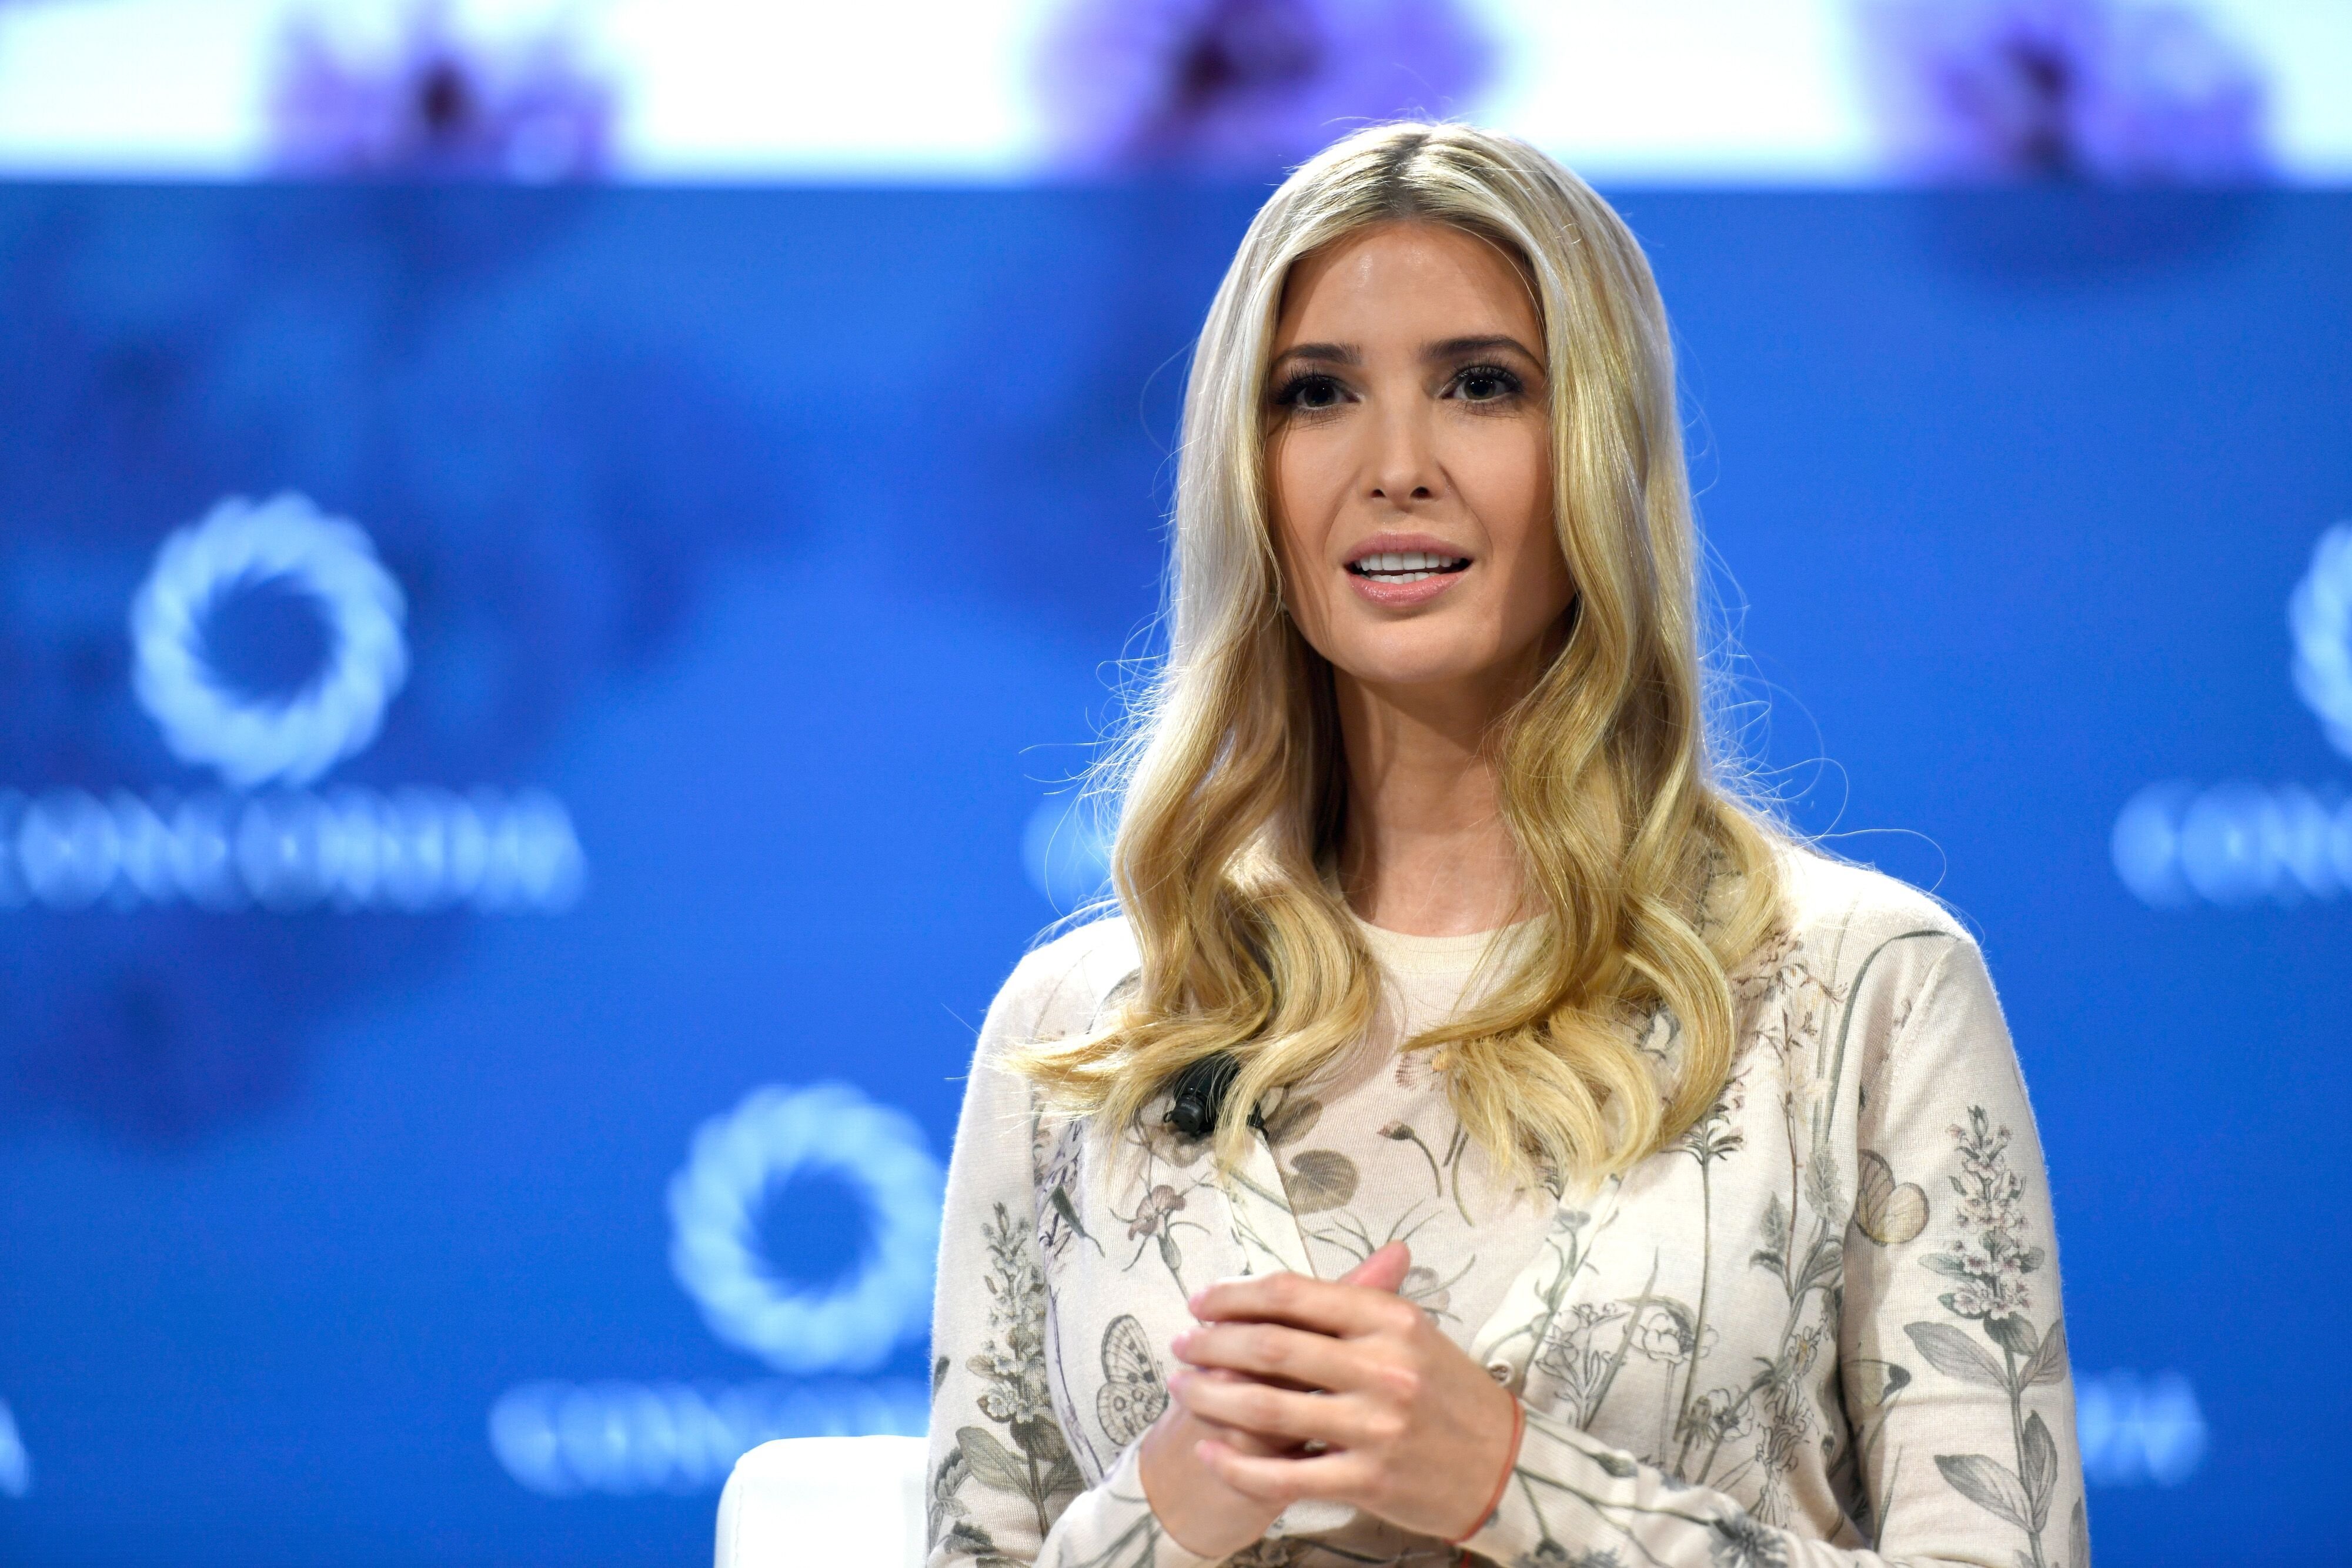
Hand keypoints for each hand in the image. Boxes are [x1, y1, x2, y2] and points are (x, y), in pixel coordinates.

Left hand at [1167, 1242, 1522, 1541]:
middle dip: (1212, 1343)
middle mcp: (1383, 1368)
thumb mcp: (1414, 1334)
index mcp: (1391, 1321)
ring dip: (1212, 1395)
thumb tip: (1295, 1280)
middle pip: (1273, 1347)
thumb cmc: (1451, 1395)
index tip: (1203, 1302)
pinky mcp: (1368, 1480)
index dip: (1237, 1296)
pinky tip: (1210, 1451)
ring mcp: (1375, 1427)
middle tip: (1181, 1344)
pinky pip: (1286, 1474)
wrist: (1506, 1467)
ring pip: (1270, 1408)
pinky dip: (1239, 1463)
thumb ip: (1359, 1300)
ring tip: (1182, 1387)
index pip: (1295, 1295)